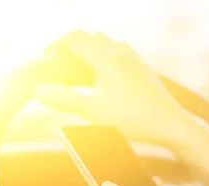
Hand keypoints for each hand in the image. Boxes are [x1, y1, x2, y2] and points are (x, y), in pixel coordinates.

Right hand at [37, 30, 198, 147]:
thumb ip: (65, 99)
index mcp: (107, 58)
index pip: (74, 38)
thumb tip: (37, 90)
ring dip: (88, 49)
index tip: (45, 59)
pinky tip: (103, 75)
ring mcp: (134, 59)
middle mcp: (121, 53)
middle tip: (58, 62)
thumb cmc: (134, 120)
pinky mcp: (143, 68)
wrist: (171, 125)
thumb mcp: (95, 113)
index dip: (56, 45)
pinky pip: (118, 52)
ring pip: (105, 42)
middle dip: (70, 45)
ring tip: (77, 68)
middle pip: (89, 37)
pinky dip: (103, 56)